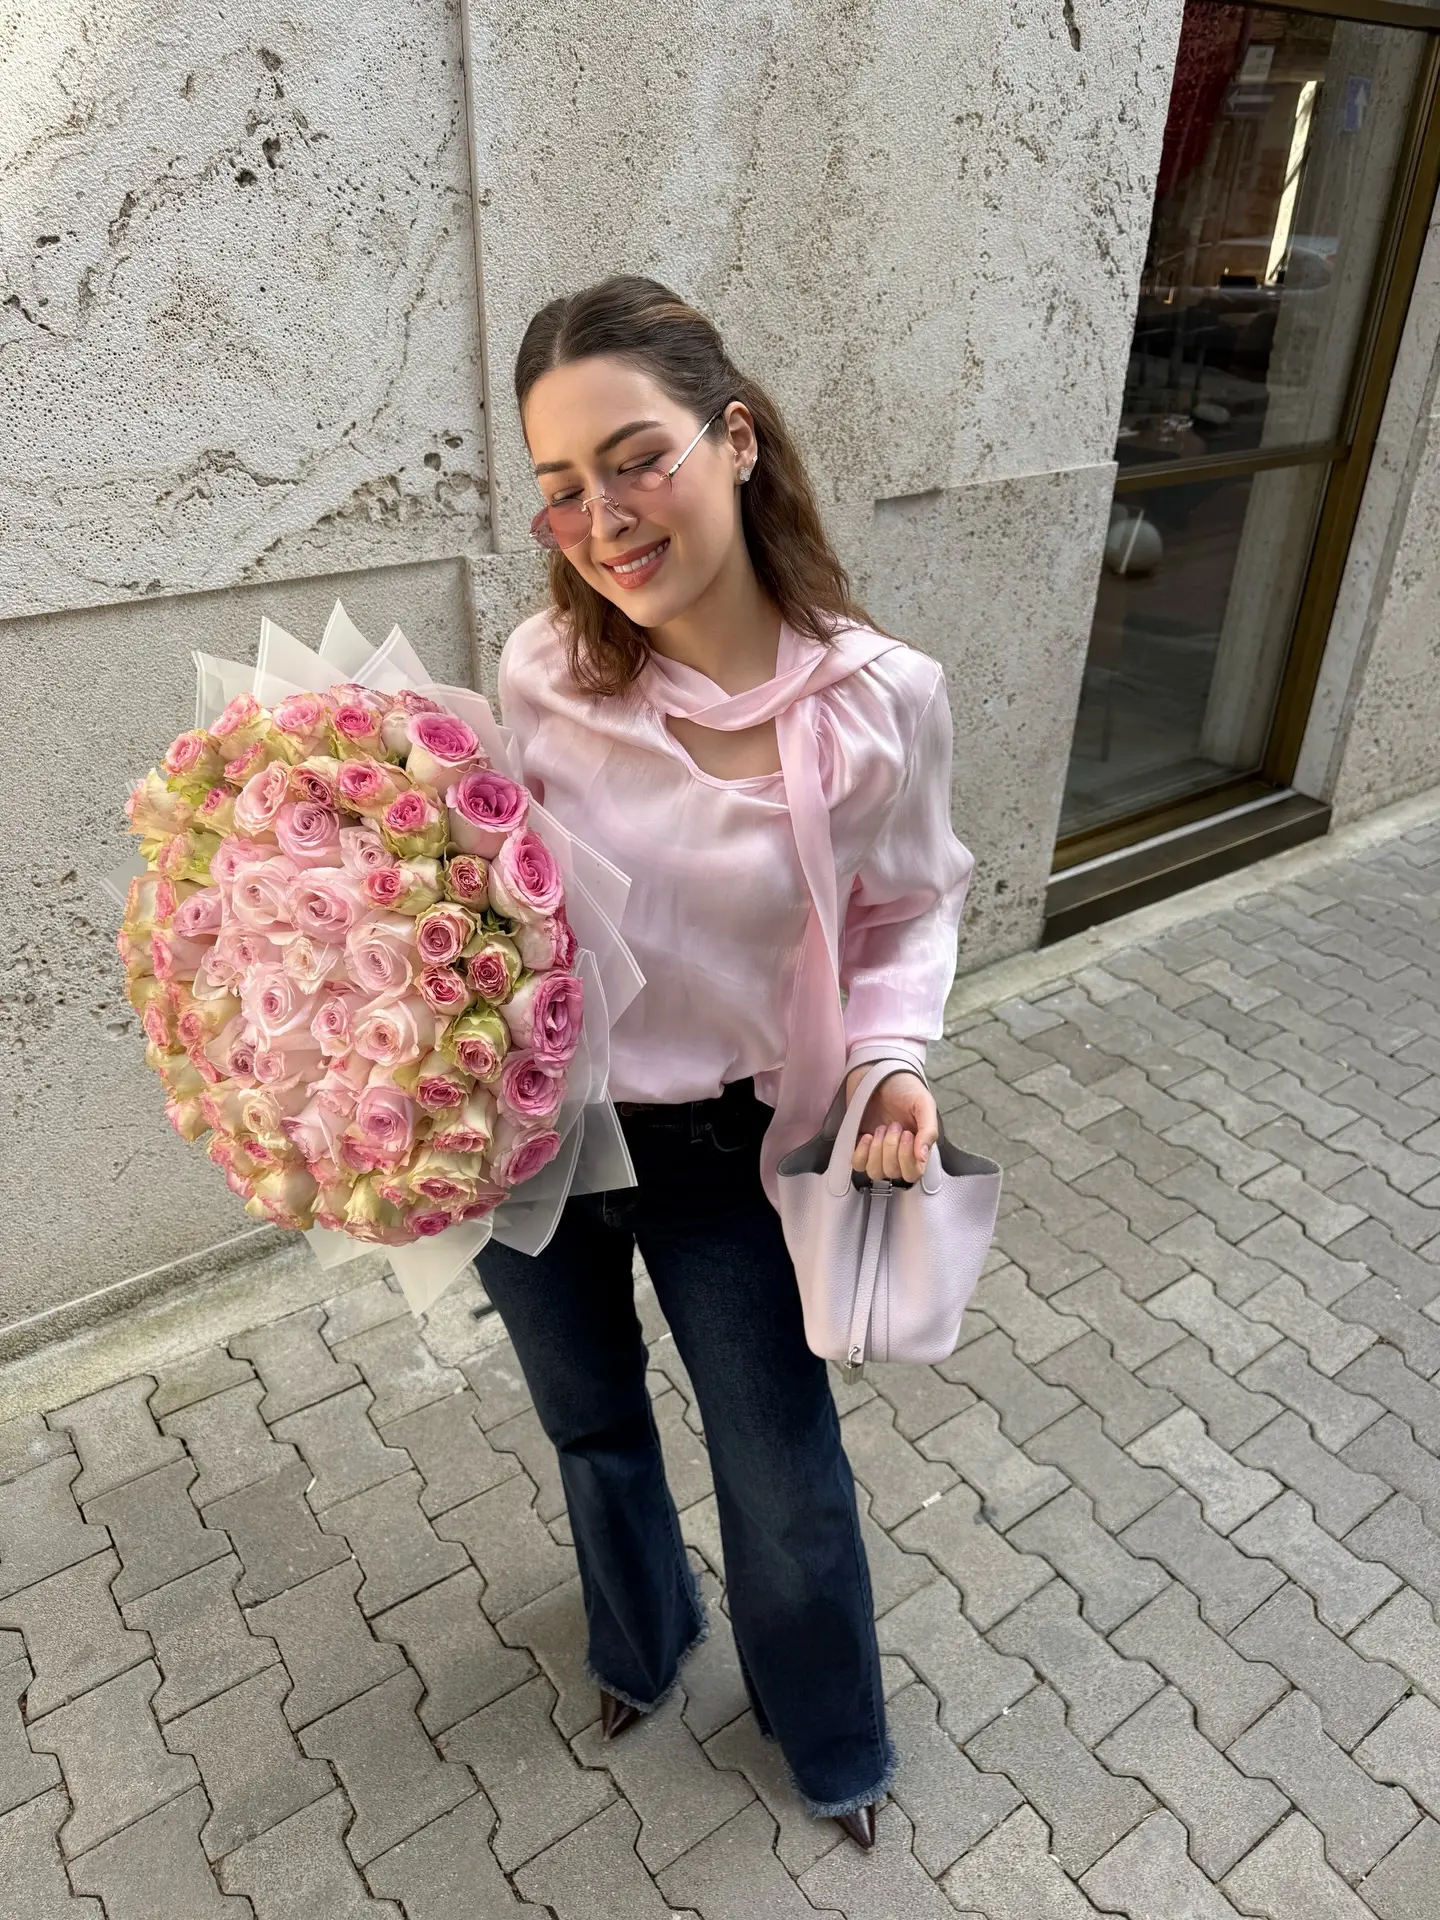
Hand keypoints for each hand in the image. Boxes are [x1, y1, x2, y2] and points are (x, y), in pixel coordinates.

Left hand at [847, 1067, 937, 1184]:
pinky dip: (861, 1152)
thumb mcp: (923, 1103)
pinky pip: (858, 1165)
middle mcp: (898, 1154)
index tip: (906, 1133)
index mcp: (917, 1147)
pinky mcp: (860, 1146)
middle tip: (893, 1125)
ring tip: (881, 1128)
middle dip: (891, 1149)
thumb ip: (929, 1130)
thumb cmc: (904, 1088)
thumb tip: (923, 1157)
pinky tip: (867, 1135)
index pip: (913, 1173)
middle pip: (893, 1173)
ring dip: (877, 1150)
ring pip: (875, 1172)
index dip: (907, 1159)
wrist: (879, 1072)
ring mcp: (878, 1152)